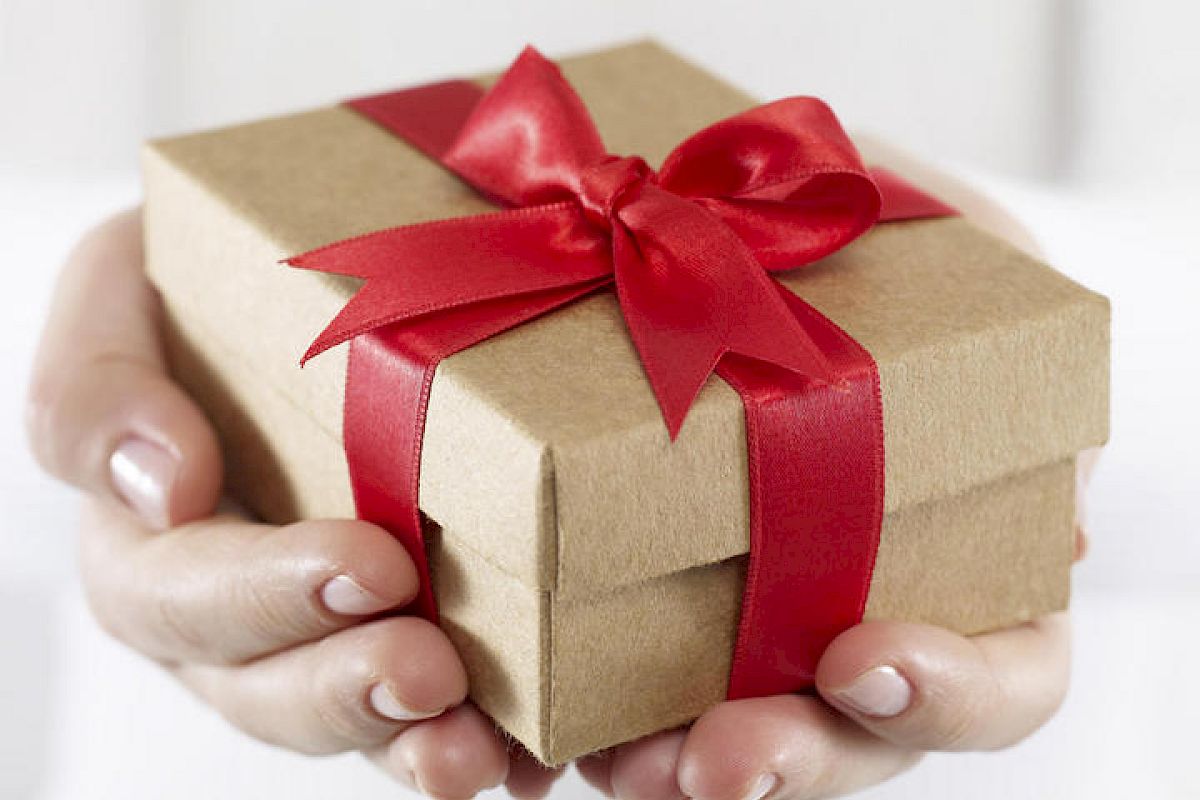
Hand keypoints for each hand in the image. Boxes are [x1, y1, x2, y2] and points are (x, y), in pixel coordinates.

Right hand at [26, 210, 563, 799]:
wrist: (324, 266)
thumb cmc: (209, 276)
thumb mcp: (120, 287)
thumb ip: (97, 383)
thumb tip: (162, 484)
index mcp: (153, 535)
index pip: (175, 594)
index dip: (261, 595)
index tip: (366, 565)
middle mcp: (237, 605)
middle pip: (263, 688)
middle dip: (342, 692)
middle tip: (426, 671)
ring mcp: (328, 628)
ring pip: (354, 720)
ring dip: (411, 743)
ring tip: (475, 748)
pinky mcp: (416, 627)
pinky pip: (440, 709)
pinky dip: (491, 738)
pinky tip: (534, 747)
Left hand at [573, 146, 1096, 799]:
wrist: (712, 191)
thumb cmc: (860, 231)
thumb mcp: (962, 255)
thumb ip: (1002, 354)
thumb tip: (1056, 518)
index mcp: (966, 551)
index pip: (1004, 673)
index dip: (952, 695)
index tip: (867, 663)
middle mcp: (855, 603)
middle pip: (854, 737)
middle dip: (795, 761)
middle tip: (725, 763)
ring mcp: (742, 611)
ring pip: (727, 736)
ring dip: (673, 769)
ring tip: (621, 767)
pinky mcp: (623, 592)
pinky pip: (605, 685)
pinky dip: (573, 716)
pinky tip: (537, 725)